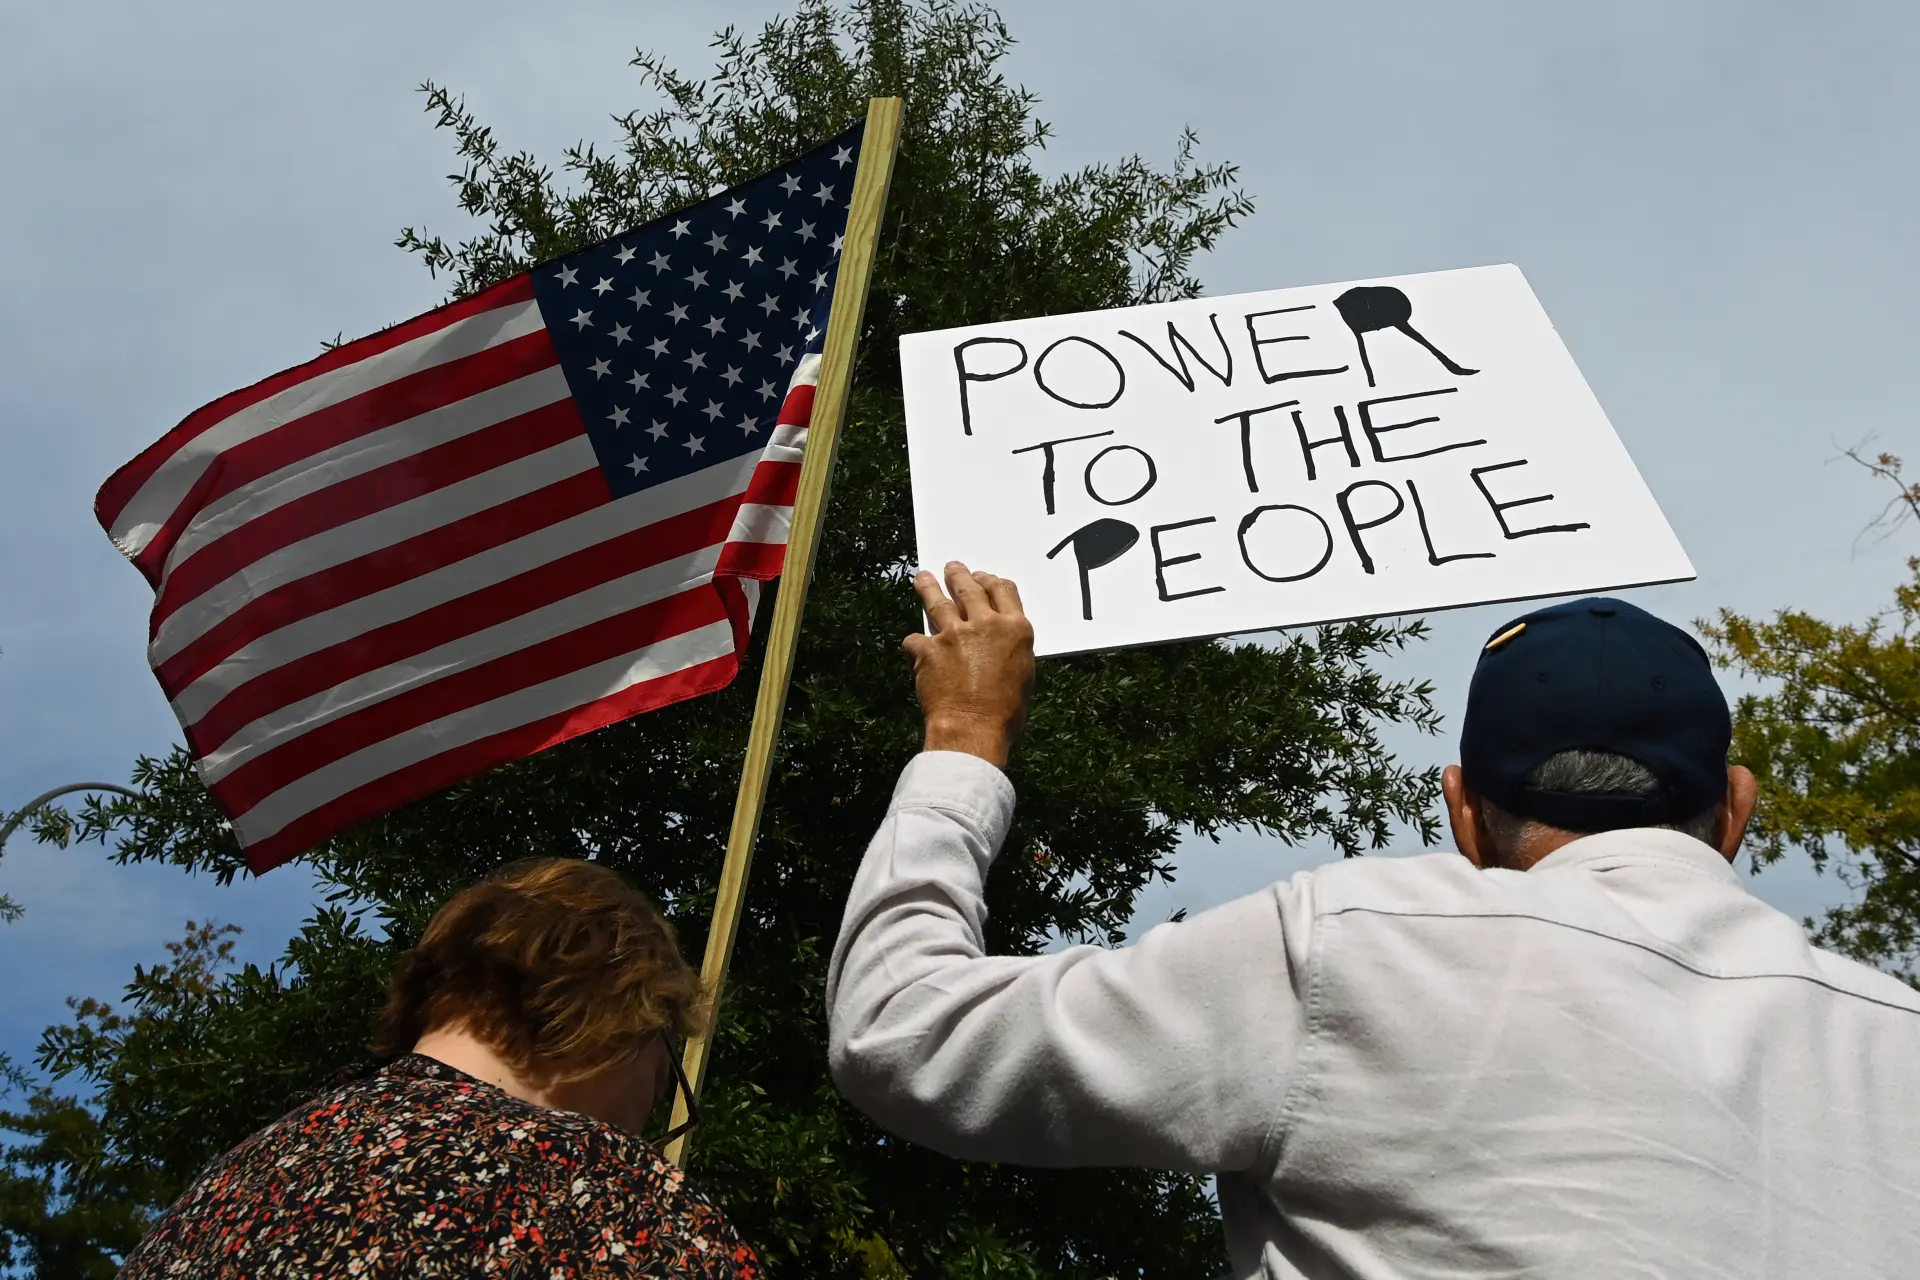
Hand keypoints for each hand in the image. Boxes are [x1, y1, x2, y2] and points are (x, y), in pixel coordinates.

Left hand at [904, 562, 1035, 768]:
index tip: (983, 578)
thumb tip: (998, 641)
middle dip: (959, 576)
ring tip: (923, 578)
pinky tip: (913, 645)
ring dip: (929, 587)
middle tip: (953, 568)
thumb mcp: (1023, 674)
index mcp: (1015, 630)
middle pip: (970, 589)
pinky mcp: (928, 649)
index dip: (991, 581)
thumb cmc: (1004, 712)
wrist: (973, 729)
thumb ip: (1010, 648)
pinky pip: (916, 639)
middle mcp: (985, 624)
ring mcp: (953, 634)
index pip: (1004, 591)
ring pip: (938, 601)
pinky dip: (915, 643)